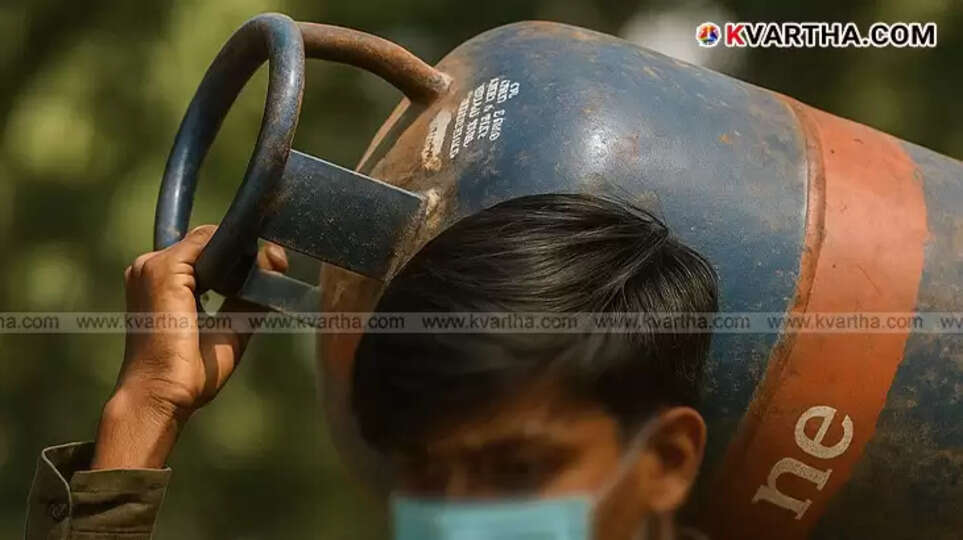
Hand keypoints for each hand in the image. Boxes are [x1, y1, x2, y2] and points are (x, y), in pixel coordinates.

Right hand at [92, 226, 287, 468]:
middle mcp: (150, 267)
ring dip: (240, 255)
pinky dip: (232, 252)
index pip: (204, 250)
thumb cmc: (189, 372)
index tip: (275, 264)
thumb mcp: (230, 326)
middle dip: (246, 252)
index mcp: (161, 281)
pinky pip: (206, 242)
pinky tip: (248, 274)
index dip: (240, 254)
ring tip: (263, 276)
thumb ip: (249, 296)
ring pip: (209, 239)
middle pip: (208, 242)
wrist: (162, 394)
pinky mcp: (164, 270)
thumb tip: (275, 265)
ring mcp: (153, 266)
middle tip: (279, 265)